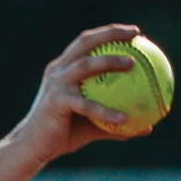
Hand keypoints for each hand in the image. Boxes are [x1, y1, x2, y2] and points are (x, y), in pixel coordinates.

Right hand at [6, 24, 144, 163]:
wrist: (33, 148)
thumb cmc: (63, 135)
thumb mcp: (93, 126)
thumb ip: (117, 124)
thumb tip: (147, 127)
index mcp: (65, 69)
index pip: (87, 42)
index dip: (109, 33)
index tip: (134, 33)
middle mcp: (59, 70)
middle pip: (85, 42)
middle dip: (111, 33)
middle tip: (135, 34)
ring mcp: (56, 84)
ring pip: (85, 65)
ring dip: (109, 60)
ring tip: (132, 63)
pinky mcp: (56, 101)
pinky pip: (86, 105)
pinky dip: (105, 112)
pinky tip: (125, 119)